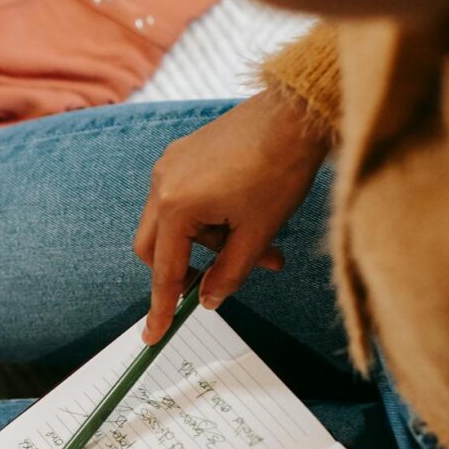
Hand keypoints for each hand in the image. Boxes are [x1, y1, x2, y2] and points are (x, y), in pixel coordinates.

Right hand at [132, 89, 328, 343]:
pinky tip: (245, 218)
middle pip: (156, 247)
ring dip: (209, 244)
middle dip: (186, 269)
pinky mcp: (184, 154)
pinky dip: (208, 219)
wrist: (295, 113)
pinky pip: (182, 199)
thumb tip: (208, 299)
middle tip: (218, 281)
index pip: (164, 270)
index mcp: (176, 205)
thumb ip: (229, 274)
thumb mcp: (258, 233)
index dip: (161, 306)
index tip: (153, 335)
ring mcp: (171, 165)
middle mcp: (163, 183)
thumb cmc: (281, 169)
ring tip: (261, 249)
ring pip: (174, 224)